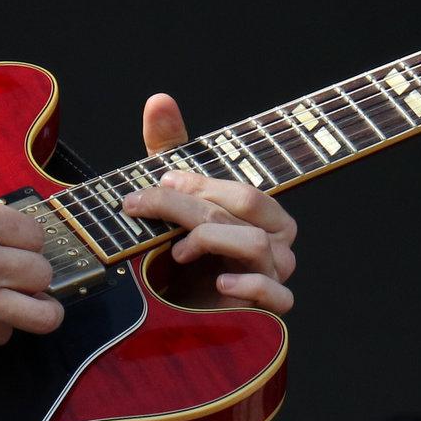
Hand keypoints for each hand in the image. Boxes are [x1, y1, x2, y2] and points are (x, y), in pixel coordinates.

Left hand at [119, 93, 299, 314]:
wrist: (179, 320)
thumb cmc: (183, 257)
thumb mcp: (173, 198)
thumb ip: (170, 149)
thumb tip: (159, 100)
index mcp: (264, 214)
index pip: (241, 189)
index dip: (196, 184)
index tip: (157, 185)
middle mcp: (277, 241)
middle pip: (243, 208)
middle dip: (188, 205)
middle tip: (143, 207)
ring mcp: (275, 275)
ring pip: (255, 244)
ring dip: (207, 239)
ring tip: (174, 252)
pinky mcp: (268, 311)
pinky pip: (275, 295)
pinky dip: (246, 286)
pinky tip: (216, 283)